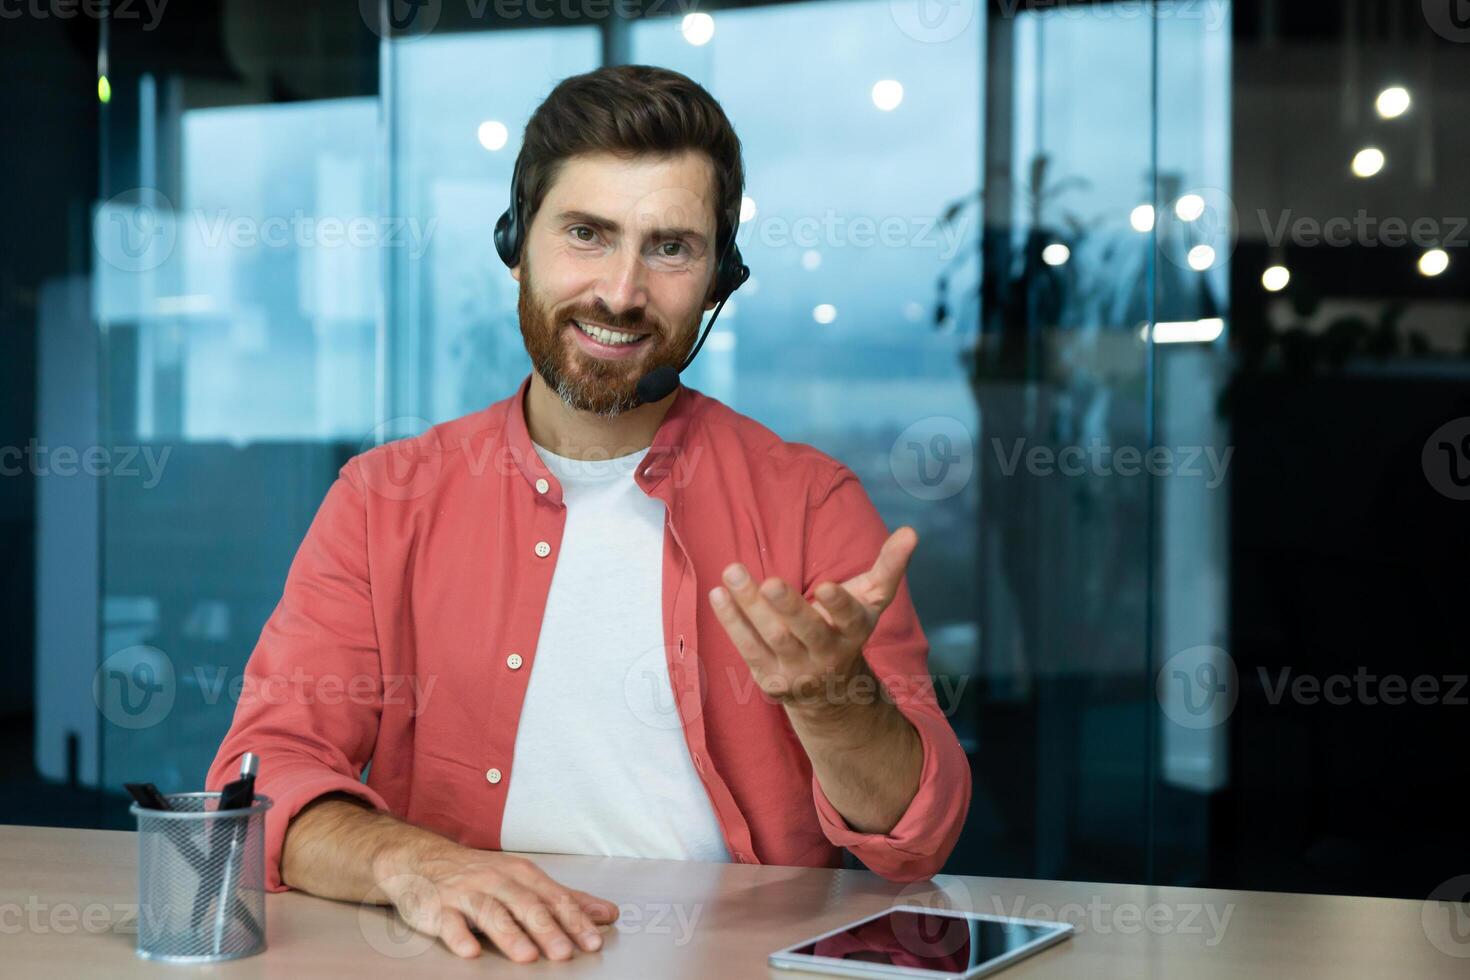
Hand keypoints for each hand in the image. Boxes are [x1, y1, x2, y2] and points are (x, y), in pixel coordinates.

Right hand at [372, 840, 618, 962]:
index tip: (593, 942)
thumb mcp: (525, 881)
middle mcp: (496, 881)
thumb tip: (606, 913)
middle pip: (526, 905)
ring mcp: (466, 893)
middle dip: (547, 929)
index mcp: (521, 875)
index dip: (574, 920)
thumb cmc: (481, 874)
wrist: (422, 860)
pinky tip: (470, 951)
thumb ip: (565, 899)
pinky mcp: (438, 908)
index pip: (554, 898)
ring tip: (527, 956)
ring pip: (491, 913)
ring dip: (510, 935)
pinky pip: (449, 922)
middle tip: (565, 953)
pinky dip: (460, 936)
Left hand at [709, 526, 918, 715]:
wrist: (831, 692)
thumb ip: (889, 566)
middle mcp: (827, 655)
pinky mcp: (771, 680)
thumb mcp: (872, 600)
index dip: (837, 604)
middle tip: (770, 582)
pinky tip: (719, 594)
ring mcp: (797, 671)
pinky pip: (748, 648)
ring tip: (732, 571)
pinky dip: (732, 622)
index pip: (848, 618)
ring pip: (772, 638)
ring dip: (749, 606)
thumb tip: (912, 531)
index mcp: (854, 632)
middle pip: (806, 631)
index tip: (824, 586)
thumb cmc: (848, 629)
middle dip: (788, 607)